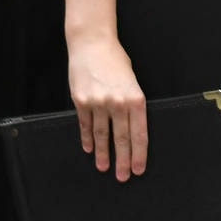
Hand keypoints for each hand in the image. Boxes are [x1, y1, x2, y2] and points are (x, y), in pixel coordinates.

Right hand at [70, 36, 148, 179]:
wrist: (92, 43)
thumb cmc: (116, 60)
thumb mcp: (132, 80)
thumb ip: (132, 103)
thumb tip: (131, 128)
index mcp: (135, 98)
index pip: (139, 133)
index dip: (139, 153)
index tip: (139, 169)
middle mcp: (117, 102)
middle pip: (121, 139)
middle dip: (123, 160)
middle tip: (123, 177)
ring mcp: (97, 103)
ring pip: (102, 135)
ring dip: (104, 154)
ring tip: (105, 168)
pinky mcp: (81, 101)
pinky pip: (85, 125)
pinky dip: (88, 139)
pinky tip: (90, 149)